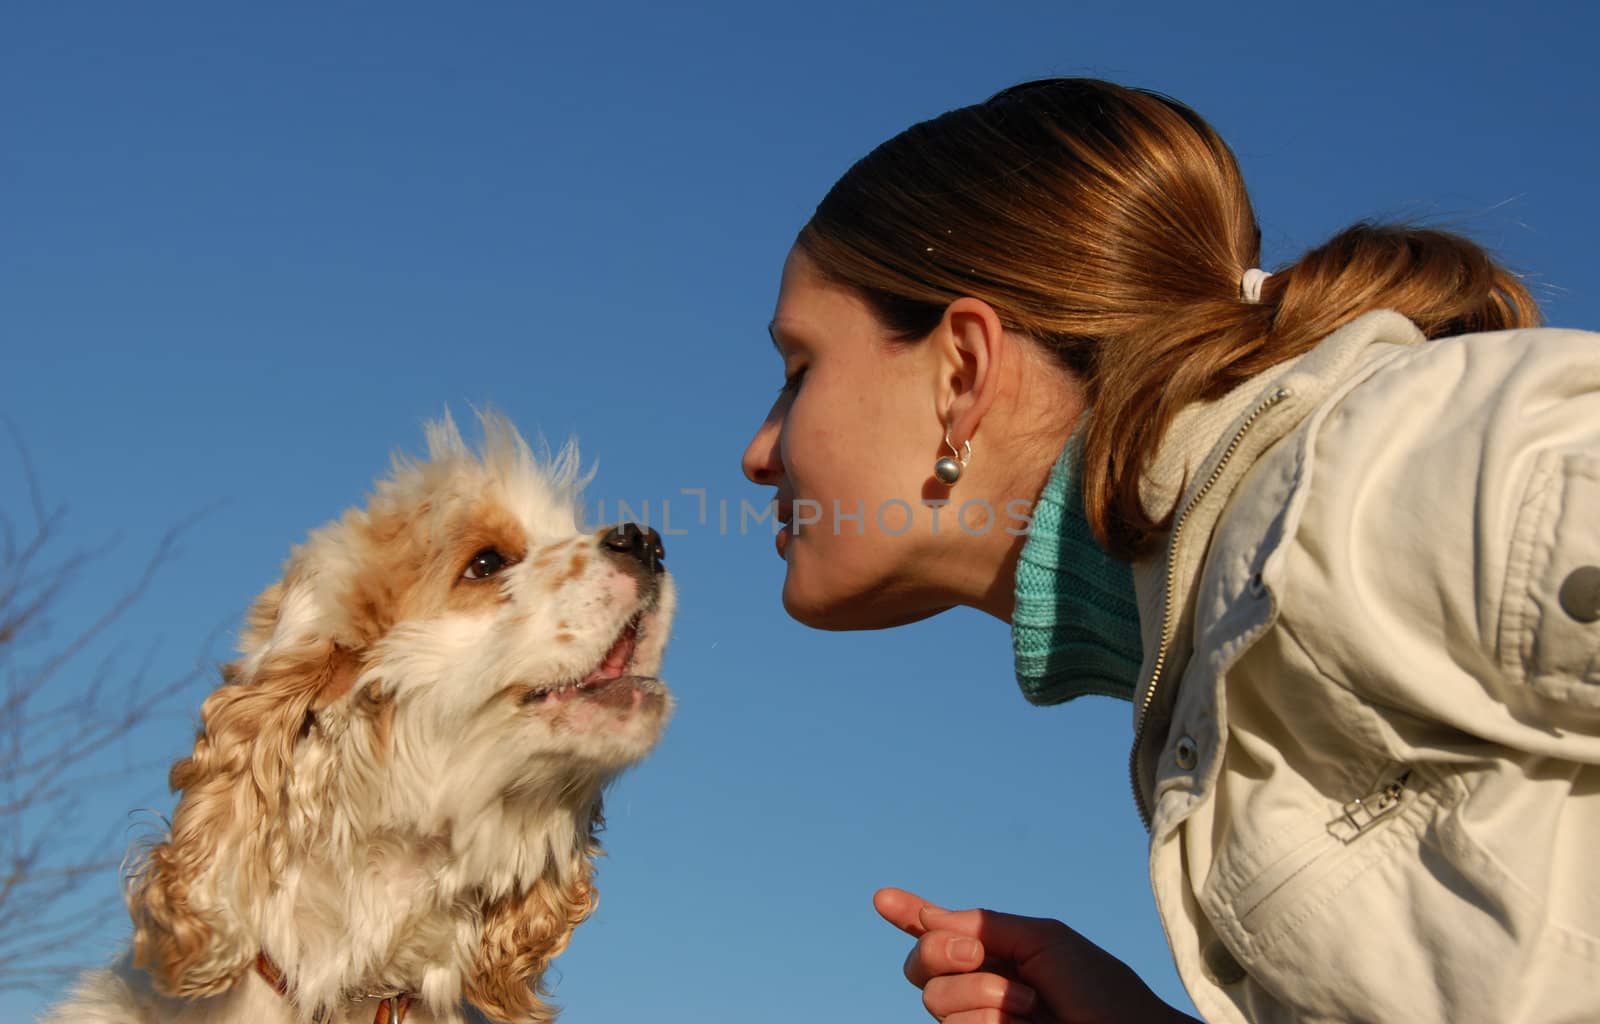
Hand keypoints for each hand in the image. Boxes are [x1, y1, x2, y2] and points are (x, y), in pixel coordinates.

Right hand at [874, 887, 1198, 1023]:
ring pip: (934, 999)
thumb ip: (986, 926)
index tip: (883, 899)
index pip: (943, 932)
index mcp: (998, 952)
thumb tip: (932, 920)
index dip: (910, 916)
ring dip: (980, 992)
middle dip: (939, 950)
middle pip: (919, 964)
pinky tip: (1017, 1020)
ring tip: (1030, 1003)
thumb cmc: (1100, 990)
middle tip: (975, 953)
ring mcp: (979, 1020)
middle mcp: (981, 987)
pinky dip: (982, 1016)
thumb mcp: (1045, 940)